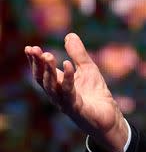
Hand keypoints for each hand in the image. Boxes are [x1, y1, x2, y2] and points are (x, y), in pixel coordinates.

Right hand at [25, 33, 127, 151]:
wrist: (109, 116)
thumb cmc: (96, 93)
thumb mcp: (88, 69)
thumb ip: (78, 54)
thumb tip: (70, 35)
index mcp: (58, 84)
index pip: (41, 72)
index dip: (34, 61)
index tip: (30, 48)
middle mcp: (57, 94)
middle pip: (42, 79)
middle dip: (38, 64)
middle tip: (35, 50)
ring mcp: (65, 102)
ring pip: (51, 86)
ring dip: (48, 71)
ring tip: (48, 55)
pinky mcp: (76, 108)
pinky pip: (69, 92)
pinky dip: (68, 78)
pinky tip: (68, 65)